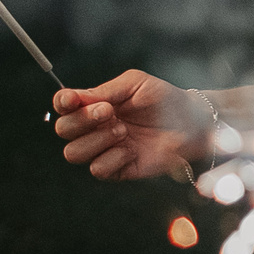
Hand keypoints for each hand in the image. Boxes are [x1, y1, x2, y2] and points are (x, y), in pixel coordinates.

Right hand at [52, 71, 209, 180]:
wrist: (191, 122)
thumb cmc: (164, 99)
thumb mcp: (135, 83)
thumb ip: (104, 90)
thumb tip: (75, 98)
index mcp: (95, 105)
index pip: (64, 106)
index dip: (62, 103)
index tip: (72, 100)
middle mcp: (95, 128)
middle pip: (64, 130)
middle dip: (82, 120)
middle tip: (109, 112)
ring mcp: (104, 149)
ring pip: (74, 152)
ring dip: (96, 140)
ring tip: (123, 130)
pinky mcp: (118, 169)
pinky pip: (98, 169)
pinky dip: (112, 158)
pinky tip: (132, 149)